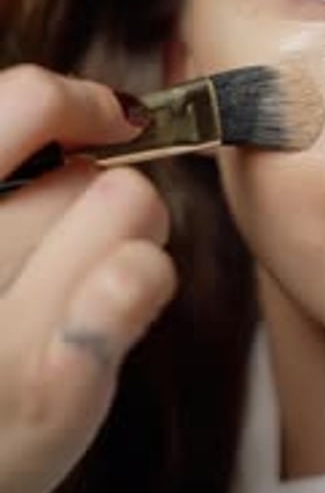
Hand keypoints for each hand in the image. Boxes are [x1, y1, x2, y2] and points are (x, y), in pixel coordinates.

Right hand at [0, 65, 175, 492]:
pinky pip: (137, 274)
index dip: (79, 100)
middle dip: (100, 196)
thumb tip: (103, 111)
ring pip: (130, 202)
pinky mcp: (43, 392)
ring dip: (128, 238)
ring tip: (89, 284)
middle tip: (79, 239)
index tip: (109, 119)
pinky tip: (116, 302)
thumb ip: (11, 169)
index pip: (26, 100)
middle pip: (90, 167)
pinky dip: (142, 279)